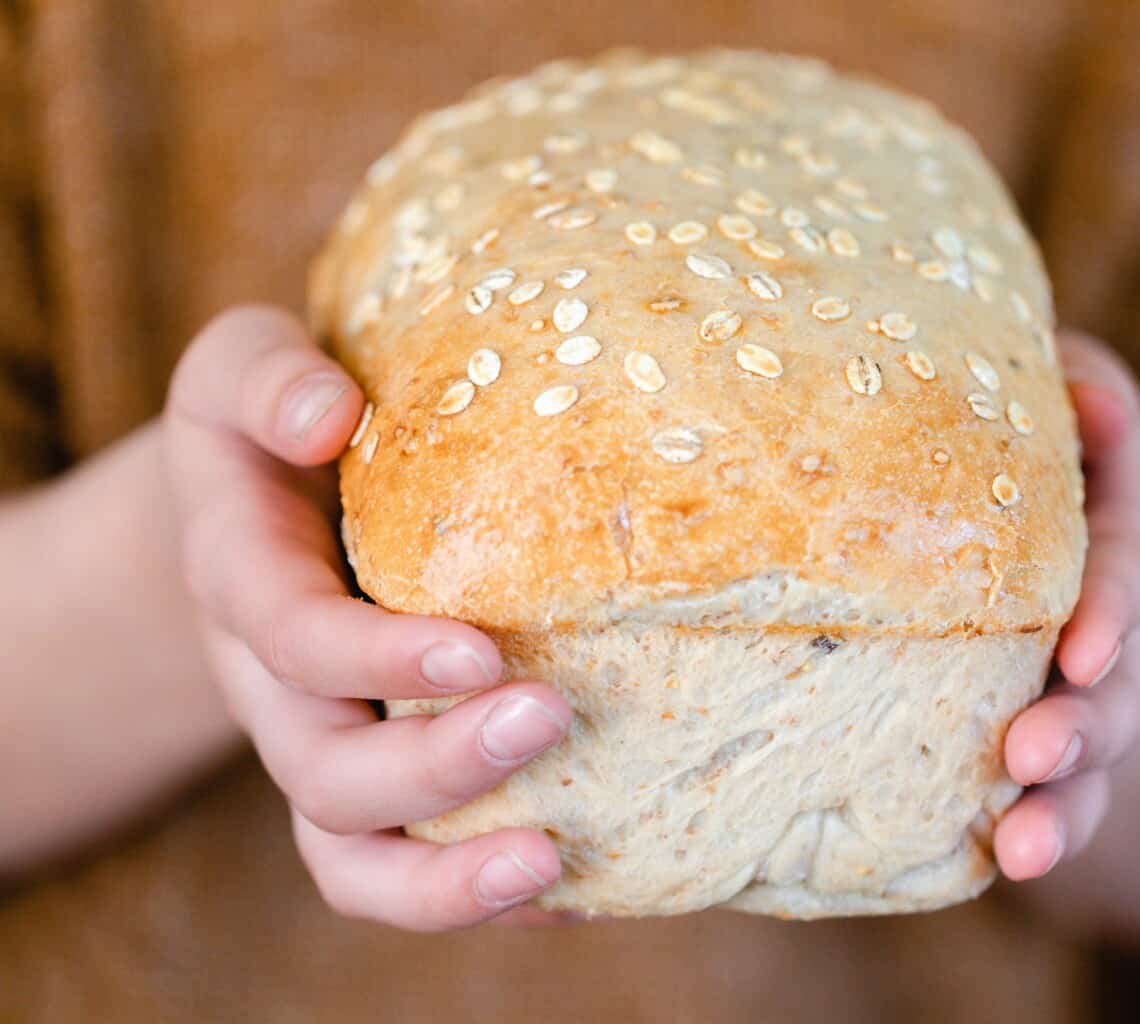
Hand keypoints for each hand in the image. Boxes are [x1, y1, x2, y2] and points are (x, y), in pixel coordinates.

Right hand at [164, 306, 572, 930]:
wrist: (253, 503)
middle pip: (328, 773)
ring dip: (446, 879)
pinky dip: (478, 897)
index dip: (376, 657)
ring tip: (552, 863)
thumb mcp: (241, 370)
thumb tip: (328, 414)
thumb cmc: (269, 427)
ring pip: (351, 856)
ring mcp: (326, 742)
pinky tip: (579, 887)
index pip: (292, 639)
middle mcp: (278, 688)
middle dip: (436, 767)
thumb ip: (269, 379)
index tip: (480, 650)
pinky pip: (404, 869)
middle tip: (550, 717)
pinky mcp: (379, 773)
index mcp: (244, 581)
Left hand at [993, 331, 1139, 879]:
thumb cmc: (1045, 450)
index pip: (1133, 565)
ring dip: (1062, 803)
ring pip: (1092, 759)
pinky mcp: (1047, 739)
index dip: (1115, 605)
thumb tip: (1092, 402)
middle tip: (1032, 752)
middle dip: (1082, 723)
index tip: (1084, 645)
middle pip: (1121, 685)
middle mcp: (1117, 626)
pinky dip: (1036, 831)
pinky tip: (993, 863)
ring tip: (1020, 846)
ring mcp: (1087, 695)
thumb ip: (1089, 387)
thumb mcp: (1078, 402)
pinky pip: (1053, 796)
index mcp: (1129, 533)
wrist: (1050, 539)